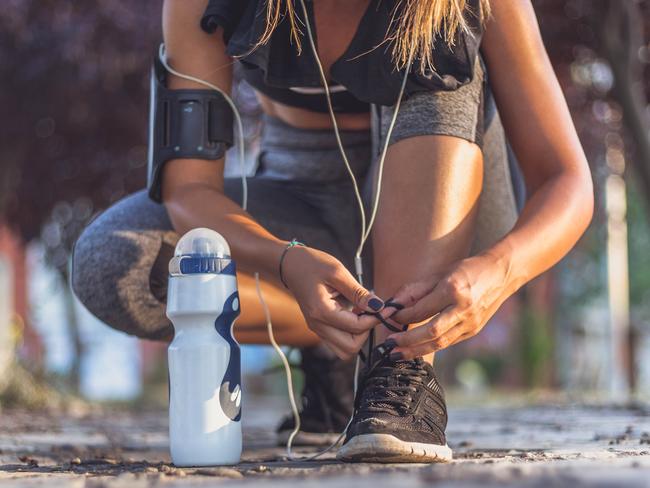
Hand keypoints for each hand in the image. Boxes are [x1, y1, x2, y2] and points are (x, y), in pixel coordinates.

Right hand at [282, 245, 383, 358]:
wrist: (291, 265)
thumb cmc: (313, 264)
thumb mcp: (338, 272)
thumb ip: (359, 293)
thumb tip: (379, 307)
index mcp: (321, 312)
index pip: (356, 328)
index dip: (375, 319)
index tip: (387, 308)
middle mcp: (317, 326)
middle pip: (350, 348)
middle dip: (367, 332)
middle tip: (372, 312)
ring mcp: (317, 329)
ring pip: (344, 350)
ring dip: (358, 336)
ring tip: (362, 313)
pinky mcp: (319, 327)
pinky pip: (339, 341)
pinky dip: (351, 333)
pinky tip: (354, 313)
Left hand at [383, 253, 510, 358]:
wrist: (501, 274)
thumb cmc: (467, 270)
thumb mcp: (440, 274)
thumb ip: (414, 291)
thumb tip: (391, 305)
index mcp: (453, 289)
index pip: (421, 310)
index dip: (402, 316)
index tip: (388, 318)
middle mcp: (463, 308)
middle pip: (431, 332)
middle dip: (407, 341)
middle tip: (388, 345)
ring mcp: (471, 322)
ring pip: (440, 342)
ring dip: (416, 350)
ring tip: (397, 354)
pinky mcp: (474, 331)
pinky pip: (448, 342)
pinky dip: (430, 346)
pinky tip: (416, 348)